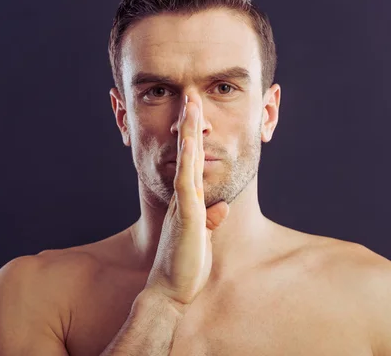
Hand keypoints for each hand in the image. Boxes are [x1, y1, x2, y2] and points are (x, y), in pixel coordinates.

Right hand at [144, 95, 229, 308]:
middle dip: (189, 126)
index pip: (193, 165)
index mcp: (187, 203)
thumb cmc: (185, 268)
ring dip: (188, 133)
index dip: (195, 140)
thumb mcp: (202, 240)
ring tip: (190, 106)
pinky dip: (188, 161)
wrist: (169, 293)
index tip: (196, 117)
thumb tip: (221, 207)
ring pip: (186, 162)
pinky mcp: (186, 217)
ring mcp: (183, 206)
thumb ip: (210, 221)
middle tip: (190, 98)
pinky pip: (187, 184)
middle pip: (188, 155)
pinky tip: (191, 143)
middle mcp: (183, 199)